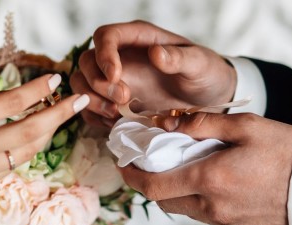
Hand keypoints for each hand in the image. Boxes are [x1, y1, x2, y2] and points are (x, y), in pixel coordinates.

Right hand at [0, 74, 88, 199]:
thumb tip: (23, 97)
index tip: (56, 80)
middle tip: (78, 101)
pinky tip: (27, 138)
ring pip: (27, 151)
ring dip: (46, 133)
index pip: (13, 103)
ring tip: (56, 117)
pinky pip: (12, 166)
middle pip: (31, 130)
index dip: (40, 91)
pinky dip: (23, 150)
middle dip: (60, 114)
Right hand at [71, 20, 236, 126]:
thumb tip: (156, 54)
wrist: (208, 98)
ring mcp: (116, 78)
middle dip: (98, 82)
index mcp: (139, 38)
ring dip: (92, 100)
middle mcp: (121, 55)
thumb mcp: (199, 64)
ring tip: (115, 114)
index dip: (104, 55)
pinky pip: (90, 106)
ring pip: (83, 83)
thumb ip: (179, 58)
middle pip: (88, 61)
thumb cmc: (205, 73)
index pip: (106, 36)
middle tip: (123, 99)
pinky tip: (114, 123)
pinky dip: (95, 116)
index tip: (116, 77)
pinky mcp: (114, 101)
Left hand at [119, 112, 291, 224]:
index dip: (133, 177)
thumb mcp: (246, 126)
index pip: (154, 186)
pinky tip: (223, 184)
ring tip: (195, 169)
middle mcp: (213, 207)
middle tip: (157, 163)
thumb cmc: (287, 150)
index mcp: (210, 179)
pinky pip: (213, 218)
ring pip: (189, 210)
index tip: (126, 165)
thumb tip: (167, 123)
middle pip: (167, 200)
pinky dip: (207, 202)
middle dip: (155, 183)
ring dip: (183, 192)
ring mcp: (228, 224)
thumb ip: (202, 124)